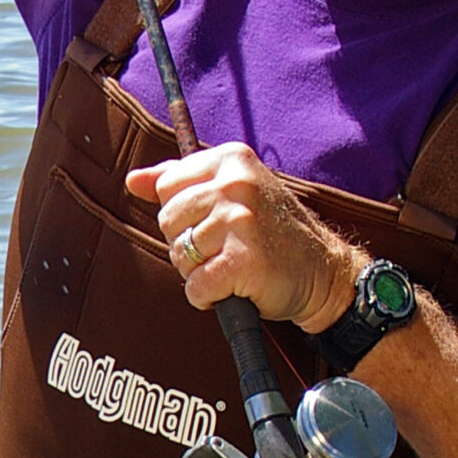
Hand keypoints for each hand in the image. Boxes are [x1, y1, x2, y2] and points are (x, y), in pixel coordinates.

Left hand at [126, 142, 361, 331]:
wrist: (324, 271)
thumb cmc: (272, 233)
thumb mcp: (233, 193)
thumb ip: (183, 182)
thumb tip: (133, 180)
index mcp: (231, 160)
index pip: (167, 186)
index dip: (183, 214)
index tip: (214, 222)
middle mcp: (236, 184)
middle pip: (168, 221)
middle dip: (187, 244)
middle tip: (225, 248)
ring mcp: (240, 221)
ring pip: (179, 256)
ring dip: (200, 272)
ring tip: (234, 266)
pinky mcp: (244, 261)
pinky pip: (195, 287)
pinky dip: (208, 298)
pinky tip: (234, 288)